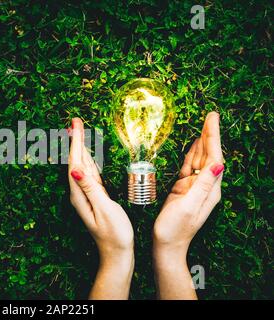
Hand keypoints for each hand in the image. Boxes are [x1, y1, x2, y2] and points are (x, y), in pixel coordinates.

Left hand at [68, 118, 133, 298]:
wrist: (117, 254)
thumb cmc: (114, 234)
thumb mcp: (104, 209)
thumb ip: (91, 188)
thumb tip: (75, 169)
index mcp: (80, 194)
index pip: (75, 163)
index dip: (75, 142)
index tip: (75, 125)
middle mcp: (80, 193)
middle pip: (75, 161)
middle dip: (75, 140)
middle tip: (75, 121)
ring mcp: (86, 195)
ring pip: (81, 165)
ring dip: (80, 147)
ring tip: (78, 131)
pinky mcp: (95, 197)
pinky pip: (89, 173)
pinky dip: (88, 159)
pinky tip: (87, 155)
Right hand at [153, 111, 223, 298]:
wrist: (166, 244)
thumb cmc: (174, 229)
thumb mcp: (188, 207)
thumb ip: (202, 186)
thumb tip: (217, 165)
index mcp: (209, 190)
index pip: (214, 158)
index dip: (213, 137)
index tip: (212, 120)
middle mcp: (205, 187)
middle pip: (210, 155)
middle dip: (210, 134)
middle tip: (210, 115)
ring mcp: (194, 188)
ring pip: (200, 159)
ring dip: (203, 141)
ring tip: (205, 124)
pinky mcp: (183, 189)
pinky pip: (190, 167)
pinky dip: (192, 153)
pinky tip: (194, 145)